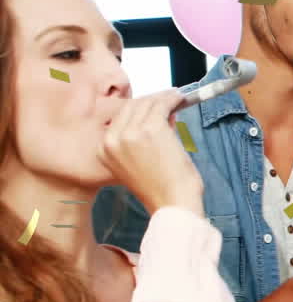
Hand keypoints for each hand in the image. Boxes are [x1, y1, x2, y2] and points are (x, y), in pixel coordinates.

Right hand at [98, 89, 203, 215]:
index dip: (138, 109)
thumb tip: (161, 113)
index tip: (152, 105)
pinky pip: (162, 104)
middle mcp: (112, 139)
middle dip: (150, 101)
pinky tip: (180, 98)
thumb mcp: (137, 163)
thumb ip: (140, 139)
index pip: (119, 117)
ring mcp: (131, 132)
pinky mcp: (152, 128)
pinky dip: (172, 99)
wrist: (173, 204)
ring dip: (163, 98)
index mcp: (103, 149)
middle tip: (167, 99)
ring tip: (176, 97)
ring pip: (147, 103)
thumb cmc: (161, 188)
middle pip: (131, 107)